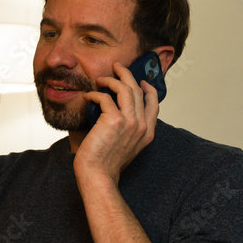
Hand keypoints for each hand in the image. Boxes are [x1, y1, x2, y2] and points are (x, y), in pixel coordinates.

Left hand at [76, 61, 158, 183]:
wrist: (98, 174)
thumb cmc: (106, 162)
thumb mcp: (127, 145)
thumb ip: (129, 129)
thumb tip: (119, 110)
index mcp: (148, 132)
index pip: (154, 104)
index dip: (148, 88)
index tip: (140, 80)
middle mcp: (142, 126)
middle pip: (139, 90)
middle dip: (127, 75)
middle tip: (117, 67)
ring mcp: (130, 122)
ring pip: (125, 89)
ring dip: (112, 79)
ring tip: (100, 79)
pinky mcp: (114, 120)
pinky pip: (105, 97)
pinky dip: (95, 93)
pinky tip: (88, 96)